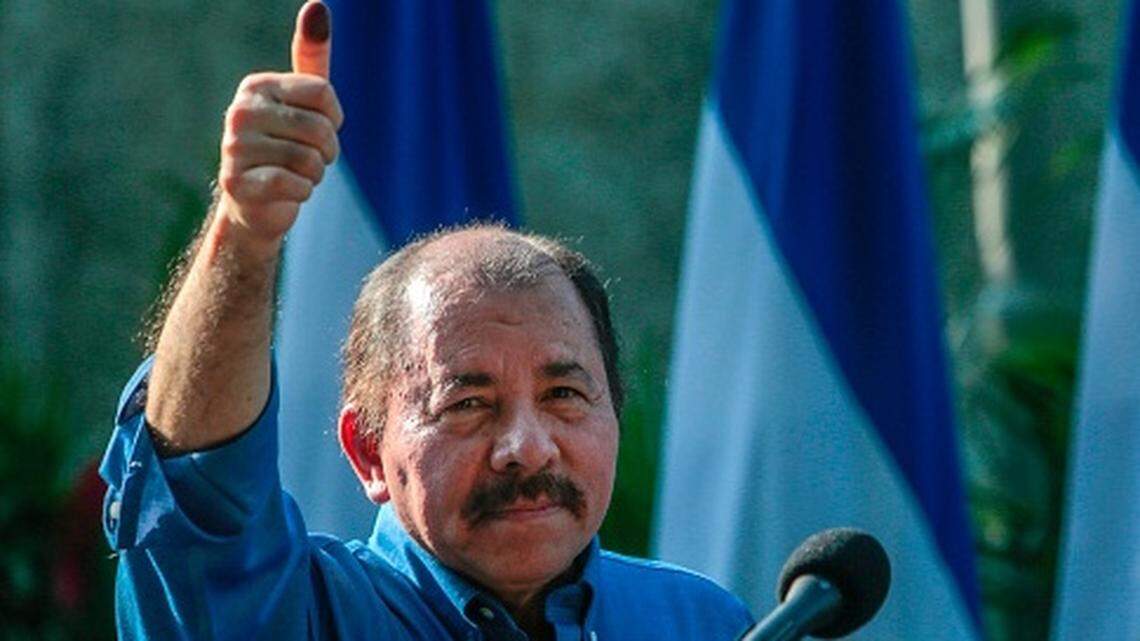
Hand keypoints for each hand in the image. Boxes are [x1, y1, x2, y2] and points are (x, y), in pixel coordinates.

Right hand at [217, 1, 343, 247]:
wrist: (255, 203)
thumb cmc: (285, 147)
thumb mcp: (302, 101)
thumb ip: (312, 58)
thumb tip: (317, 6)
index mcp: (257, 86)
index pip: (323, 93)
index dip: (334, 119)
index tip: (320, 129)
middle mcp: (240, 111)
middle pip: (320, 129)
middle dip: (327, 152)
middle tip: (309, 159)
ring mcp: (234, 148)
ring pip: (309, 160)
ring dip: (314, 175)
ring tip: (296, 174)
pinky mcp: (236, 183)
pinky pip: (294, 185)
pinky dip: (301, 192)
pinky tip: (287, 191)